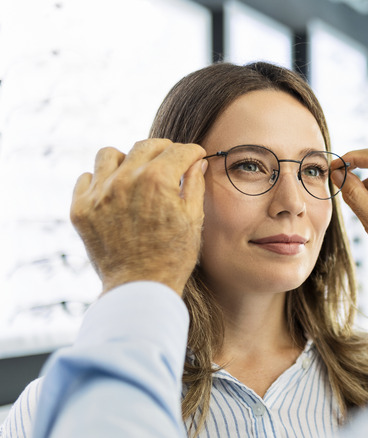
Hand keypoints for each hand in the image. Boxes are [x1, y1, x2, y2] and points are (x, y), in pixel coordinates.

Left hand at [70, 139, 206, 295]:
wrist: (139, 288)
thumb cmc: (173, 257)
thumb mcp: (194, 220)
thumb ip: (194, 186)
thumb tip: (196, 164)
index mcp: (157, 180)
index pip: (178, 151)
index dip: (192, 152)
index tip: (195, 157)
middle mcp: (125, 180)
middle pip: (146, 146)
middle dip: (164, 150)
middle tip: (171, 161)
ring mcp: (99, 194)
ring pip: (110, 154)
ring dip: (127, 159)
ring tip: (136, 173)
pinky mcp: (81, 209)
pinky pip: (86, 178)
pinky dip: (101, 180)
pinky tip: (114, 192)